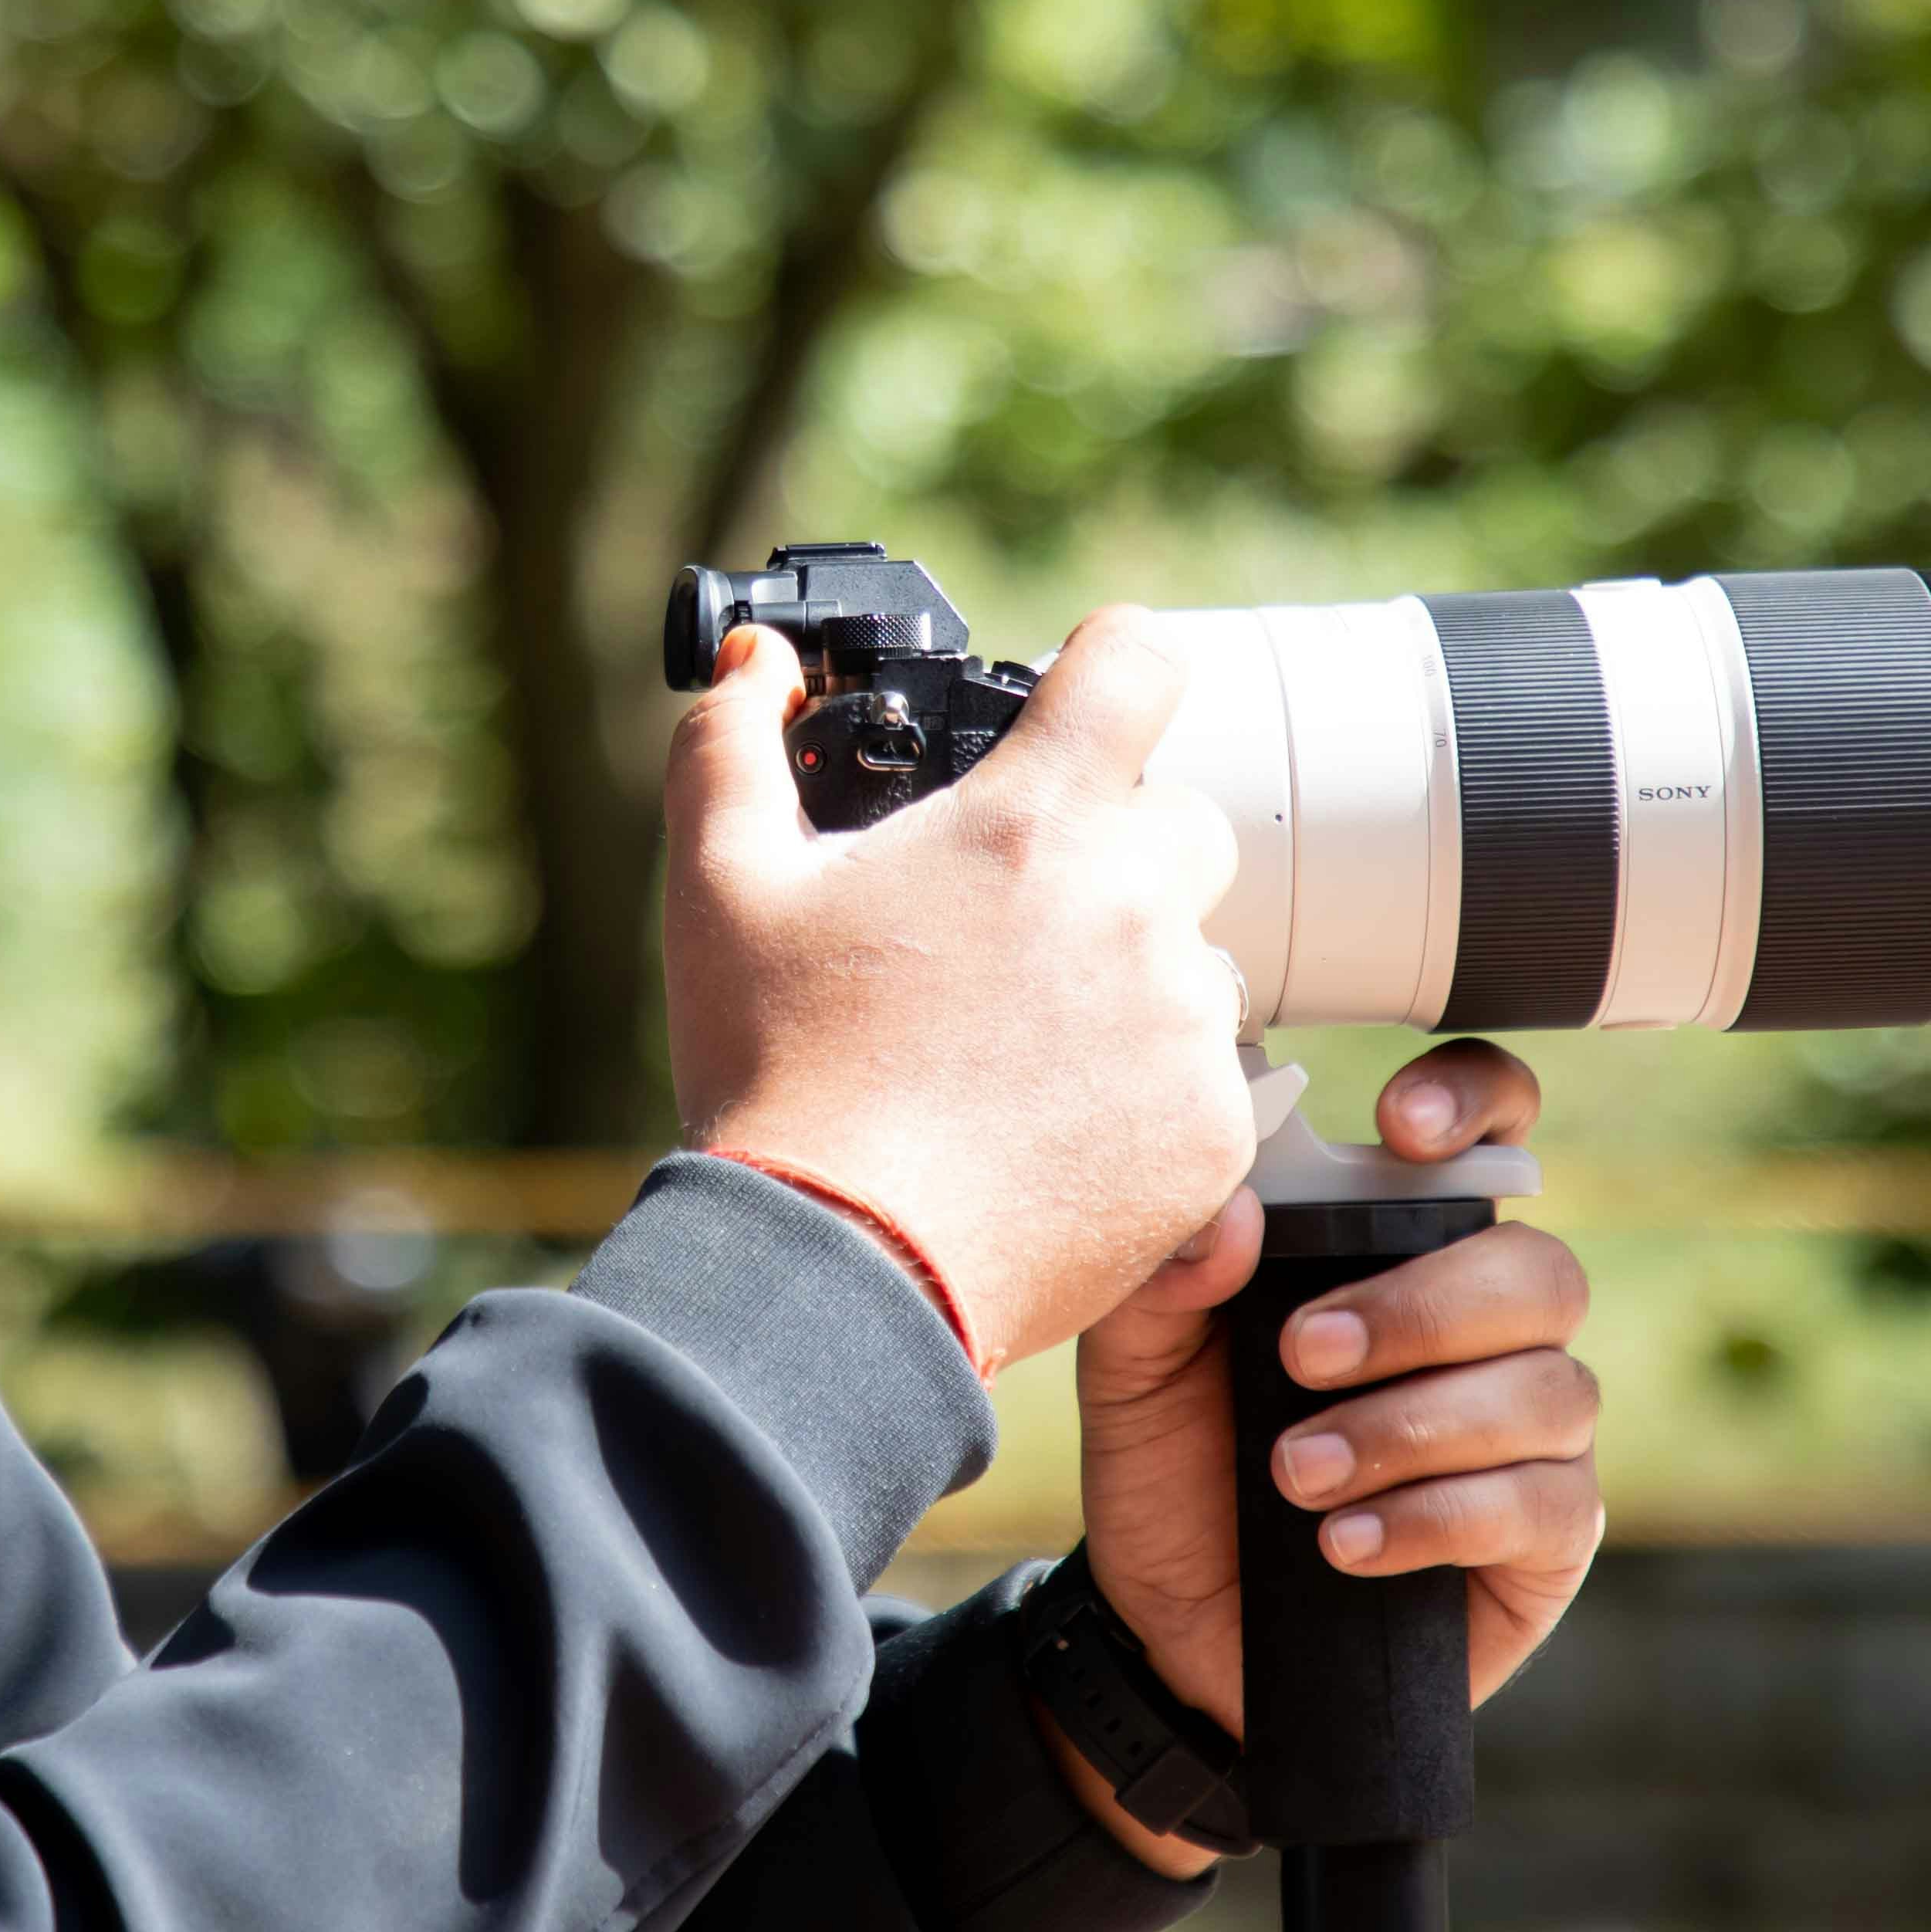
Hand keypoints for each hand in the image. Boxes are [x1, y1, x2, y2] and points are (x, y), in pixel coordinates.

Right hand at [662, 609, 1256, 1380]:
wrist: (842, 1269)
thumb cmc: (778, 1073)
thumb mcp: (718, 888)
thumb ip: (731, 744)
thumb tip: (754, 662)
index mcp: (1032, 822)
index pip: (1139, 666)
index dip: (1115, 666)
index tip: (1088, 701)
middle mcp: (1134, 905)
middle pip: (1182, 824)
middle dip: (1112, 855)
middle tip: (1012, 930)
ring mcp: (1186, 1023)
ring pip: (1197, 960)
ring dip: (1132, 982)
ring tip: (1016, 1051)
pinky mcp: (1213, 1132)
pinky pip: (1207, 1081)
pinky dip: (1144, 1097)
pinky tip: (1046, 1130)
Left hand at [1053, 1043, 1604, 1875]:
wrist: (1173, 1639)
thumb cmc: (1176, 1474)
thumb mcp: (1135, 1371)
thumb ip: (1164, 1278)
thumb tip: (1236, 1214)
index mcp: (1400, 1250)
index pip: (1490, 1134)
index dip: (1474, 1103)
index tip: (1398, 1129)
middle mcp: (1489, 1328)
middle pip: (1537, 1269)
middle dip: (1420, 1309)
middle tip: (1298, 1356)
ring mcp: (1534, 1434)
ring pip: (1546, 1389)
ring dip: (1410, 1427)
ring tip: (1295, 1476)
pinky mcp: (1550, 1539)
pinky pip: (1545, 1504)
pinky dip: (1436, 1517)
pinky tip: (1346, 1544)